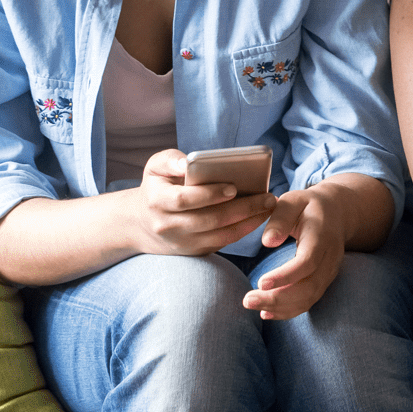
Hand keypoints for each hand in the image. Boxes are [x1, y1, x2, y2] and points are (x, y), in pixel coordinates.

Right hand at [126, 149, 274, 256]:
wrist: (143, 223)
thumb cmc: (158, 186)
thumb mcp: (155, 167)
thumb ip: (171, 160)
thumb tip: (188, 162)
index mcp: (157, 201)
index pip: (184, 200)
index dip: (209, 194)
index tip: (234, 187)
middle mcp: (168, 226)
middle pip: (209, 219)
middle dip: (242, 208)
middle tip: (268, 197)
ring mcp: (182, 242)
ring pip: (220, 235)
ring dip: (249, 221)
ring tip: (269, 206)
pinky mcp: (194, 251)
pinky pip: (223, 243)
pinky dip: (244, 230)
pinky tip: (260, 217)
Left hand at [241, 184, 349, 320]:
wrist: (338, 212)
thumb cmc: (308, 206)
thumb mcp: (293, 201)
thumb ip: (280, 218)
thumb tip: (268, 242)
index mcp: (322, 236)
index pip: (308, 261)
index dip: (286, 276)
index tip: (260, 283)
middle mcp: (330, 257)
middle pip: (309, 286)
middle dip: (278, 298)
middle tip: (247, 300)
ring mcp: (330, 271)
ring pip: (310, 297)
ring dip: (281, 307)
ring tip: (252, 305)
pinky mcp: (324, 280)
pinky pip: (309, 300)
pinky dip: (289, 310)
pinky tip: (267, 312)